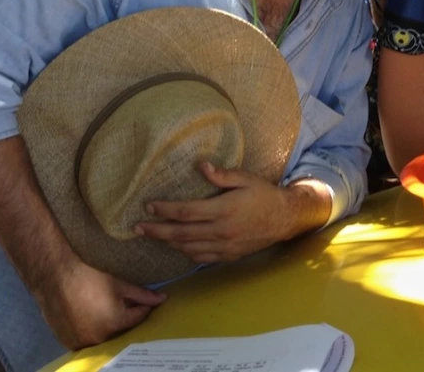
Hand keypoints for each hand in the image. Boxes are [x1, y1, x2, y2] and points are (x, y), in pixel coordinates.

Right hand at [33, 259, 164, 349]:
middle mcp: (100, 338)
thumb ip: (142, 295)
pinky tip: (89, 316)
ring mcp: (82, 342)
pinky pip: (86, 340)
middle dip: (125, 317)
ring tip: (103, 309)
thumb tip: (162, 299)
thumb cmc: (89, 276)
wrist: (54, 276)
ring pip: (104, 336)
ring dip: (108, 326)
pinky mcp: (69, 342)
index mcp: (115, 323)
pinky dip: (91, 331)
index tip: (142, 299)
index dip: (142, 307)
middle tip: (120, 303)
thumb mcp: (119, 284)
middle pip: (121, 329)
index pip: (138, 317)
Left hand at [134, 162, 297, 264]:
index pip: (185, 212)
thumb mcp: (246, 179)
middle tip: (137, 228)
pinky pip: (201, 257)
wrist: (286, 218)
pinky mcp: (229, 255)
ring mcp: (225, 246)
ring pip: (188, 248)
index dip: (164, 210)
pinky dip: (186, 252)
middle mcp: (221, 231)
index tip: (148, 206)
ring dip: (168, 243)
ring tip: (153, 236)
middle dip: (156, 231)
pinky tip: (178, 246)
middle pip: (180, 234)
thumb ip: (222, 175)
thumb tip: (200, 166)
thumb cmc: (265, 195)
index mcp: (223, 210)